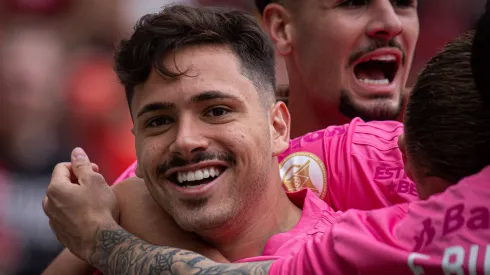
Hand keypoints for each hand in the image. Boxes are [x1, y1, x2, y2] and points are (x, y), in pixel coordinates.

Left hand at [43, 147, 118, 261]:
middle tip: (97, 185)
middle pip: (61, 184)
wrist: (100, 241)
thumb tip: (76, 151)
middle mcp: (48, 203)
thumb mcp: (94, 180)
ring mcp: (53, 220)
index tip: (95, 171)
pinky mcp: (59, 233)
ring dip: (75, 197)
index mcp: (55, 188)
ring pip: (62, 200)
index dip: (80, 165)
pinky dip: (75, 211)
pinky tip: (90, 215)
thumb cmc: (99, 208)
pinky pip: (65, 215)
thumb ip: (83, 164)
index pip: (62, 167)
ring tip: (93, 201)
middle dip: (77, 181)